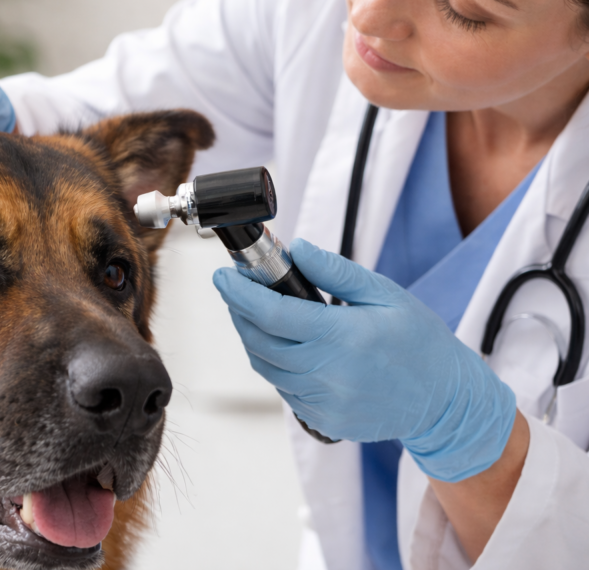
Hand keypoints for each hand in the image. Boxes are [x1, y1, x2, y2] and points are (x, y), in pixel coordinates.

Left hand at [213, 238, 515, 482]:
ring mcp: (324, 402)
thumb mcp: (384, 294)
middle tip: (237, 290)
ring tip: (261, 315)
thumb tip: (295, 249)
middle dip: (240, 312)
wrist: (447, 402)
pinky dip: (276, 365)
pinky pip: (284, 389)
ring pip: (266, 367)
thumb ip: (334, 272)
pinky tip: (289, 347)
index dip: (238, 294)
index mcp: (343, 337)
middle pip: (259, 341)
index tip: (222, 277)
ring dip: (255, 338)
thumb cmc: (419, 342)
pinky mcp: (324, 420)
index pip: (271, 315)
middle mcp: (329, 374)